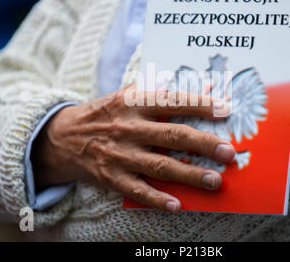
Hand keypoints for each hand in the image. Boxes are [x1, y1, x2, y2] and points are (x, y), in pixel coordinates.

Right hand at [32, 84, 234, 212]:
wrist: (61, 137)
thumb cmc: (102, 114)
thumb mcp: (122, 94)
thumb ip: (152, 89)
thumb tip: (186, 83)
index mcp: (132, 103)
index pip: (170, 102)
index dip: (198, 104)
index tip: (225, 109)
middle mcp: (128, 128)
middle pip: (171, 136)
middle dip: (202, 144)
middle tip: (228, 151)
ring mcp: (119, 155)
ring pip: (159, 166)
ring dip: (189, 174)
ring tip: (215, 181)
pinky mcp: (111, 177)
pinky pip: (137, 190)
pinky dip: (157, 199)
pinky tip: (178, 205)